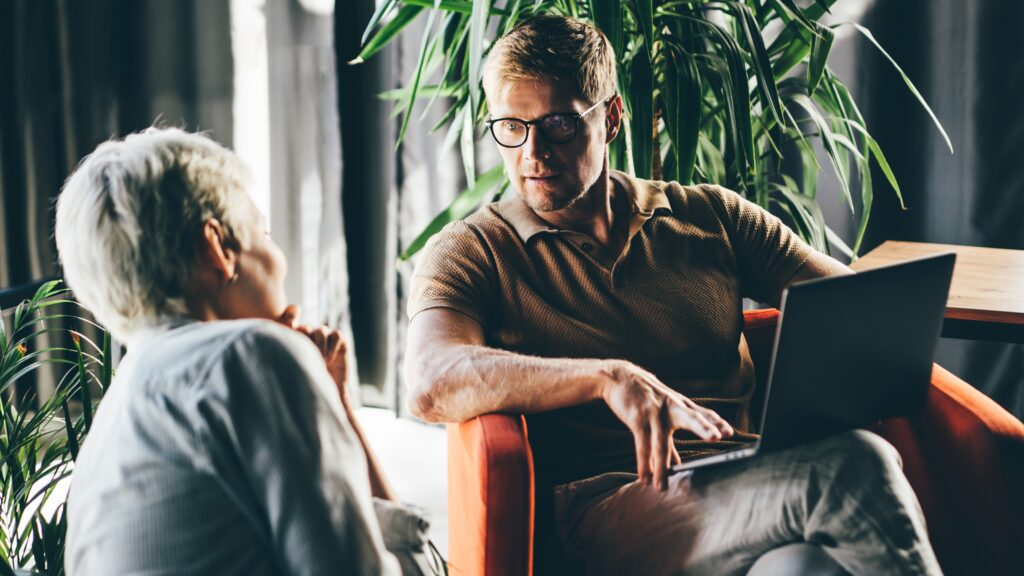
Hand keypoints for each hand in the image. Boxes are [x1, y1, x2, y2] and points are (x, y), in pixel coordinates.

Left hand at [276, 305, 349, 406]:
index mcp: (297, 338)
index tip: (290, 326)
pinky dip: (332, 347)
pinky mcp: (339, 339)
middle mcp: (311, 335)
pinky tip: (330, 361)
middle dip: (306, 340)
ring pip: (321, 331)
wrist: (328, 389)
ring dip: (320, 346)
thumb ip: (289, 352)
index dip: (291, 318)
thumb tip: (278, 343)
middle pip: (305, 328)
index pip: (291, 322)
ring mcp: (326, 336)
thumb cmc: (309, 380)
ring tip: (321, 363)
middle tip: (307, 356)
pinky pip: (336, 335)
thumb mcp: (296, 367)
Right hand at [599, 361, 733, 490]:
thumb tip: (676, 466)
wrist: (619, 377)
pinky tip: (644, 477)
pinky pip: (642, 445)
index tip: (730, 432)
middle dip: (703, 427)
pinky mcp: (637, 419)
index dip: (716, 422)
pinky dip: (643, 463)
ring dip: (661, 468)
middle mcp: (670, 408)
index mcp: (680, 405)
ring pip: (660, 443)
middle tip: (716, 437)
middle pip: (690, 417)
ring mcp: (654, 413)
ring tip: (662, 487)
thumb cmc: (644, 398)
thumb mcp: (661, 413)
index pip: (702, 413)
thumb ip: (670, 439)